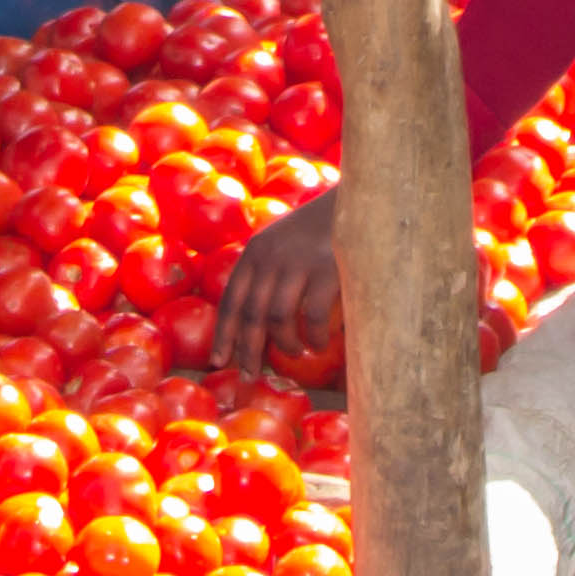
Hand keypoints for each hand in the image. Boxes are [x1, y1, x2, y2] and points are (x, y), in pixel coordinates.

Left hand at [211, 189, 346, 379]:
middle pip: (251, 315)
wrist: (356, 200)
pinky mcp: (326, 271)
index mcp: (255, 252)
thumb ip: (266, 272)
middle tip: (250, 375)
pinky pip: (312, 317)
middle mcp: (270, 258)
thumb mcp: (282, 242)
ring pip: (279, 319)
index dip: (223, 334)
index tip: (218, 361)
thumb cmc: (318, 228)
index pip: (231, 299)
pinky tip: (318, 345)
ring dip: (285, 345)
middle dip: (248, 350)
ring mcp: (298, 264)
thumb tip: (256, 323)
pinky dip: (313, 337)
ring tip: (295, 353)